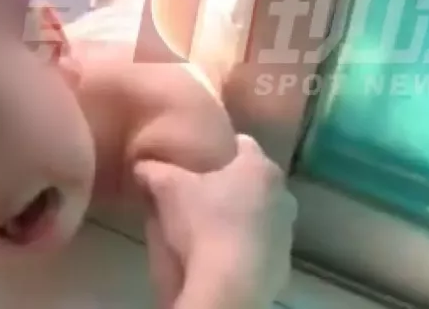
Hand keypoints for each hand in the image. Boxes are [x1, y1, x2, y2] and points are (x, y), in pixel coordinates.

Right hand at [136, 135, 297, 308]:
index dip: (219, 147)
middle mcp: (283, 193)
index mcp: (259, 167)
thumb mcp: (168, 189)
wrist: (231, 284)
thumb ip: (153, 170)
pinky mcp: (284, 260)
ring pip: (260, 211)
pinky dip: (245, 243)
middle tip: (199, 191)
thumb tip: (142, 165)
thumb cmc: (204, 224)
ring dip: (240, 214)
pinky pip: (261, 242)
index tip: (198, 158)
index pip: (242, 143)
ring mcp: (287, 229)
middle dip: (230, 182)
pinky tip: (221, 253)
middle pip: (253, 179)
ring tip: (209, 225)